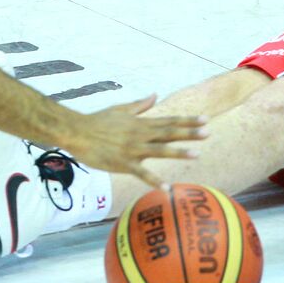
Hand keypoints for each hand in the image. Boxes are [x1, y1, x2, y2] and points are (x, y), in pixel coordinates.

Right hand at [65, 95, 206, 187]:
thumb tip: (155, 95)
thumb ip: (140, 105)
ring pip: (159, 150)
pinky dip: (153, 180)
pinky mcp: (122, 163)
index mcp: (141, 123)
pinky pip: (141, 173)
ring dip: (178, 151)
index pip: (168, 121)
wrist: (76, 131)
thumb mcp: (120, 110)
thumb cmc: (97, 121)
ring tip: (196, 153)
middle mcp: (140, 134)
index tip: (204, 120)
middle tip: (207, 133)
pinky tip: (166, 187)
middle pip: (168, 133)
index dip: (187, 121)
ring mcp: (132, 149)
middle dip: (189, 133)